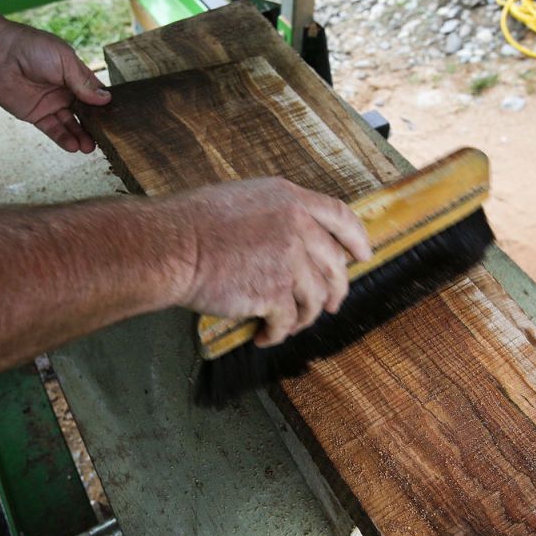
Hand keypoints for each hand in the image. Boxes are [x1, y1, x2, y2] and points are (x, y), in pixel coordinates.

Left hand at [0, 22, 109, 152]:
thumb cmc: (31, 49)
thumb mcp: (64, 61)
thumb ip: (83, 82)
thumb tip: (106, 99)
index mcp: (73, 74)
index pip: (94, 93)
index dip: (104, 105)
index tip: (116, 119)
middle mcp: (64, 90)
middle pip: (85, 112)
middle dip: (95, 126)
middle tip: (105, 139)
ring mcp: (50, 103)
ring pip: (71, 124)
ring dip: (81, 136)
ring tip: (89, 147)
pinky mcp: (36, 115)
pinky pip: (53, 129)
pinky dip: (63, 138)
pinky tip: (73, 146)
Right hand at [162, 178, 371, 346]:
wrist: (172, 247)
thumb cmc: (193, 223)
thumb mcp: (243, 199)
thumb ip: (276, 215)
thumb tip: (292, 237)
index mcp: (291, 199)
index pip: (341, 217)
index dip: (357, 239)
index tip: (364, 256)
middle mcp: (297, 227)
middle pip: (335, 265)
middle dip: (335, 290)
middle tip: (328, 305)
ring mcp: (289, 260)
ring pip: (314, 298)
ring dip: (304, 317)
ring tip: (287, 325)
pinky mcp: (275, 293)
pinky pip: (289, 321)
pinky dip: (278, 334)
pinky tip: (265, 336)